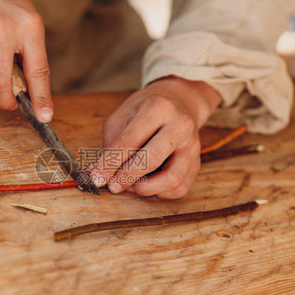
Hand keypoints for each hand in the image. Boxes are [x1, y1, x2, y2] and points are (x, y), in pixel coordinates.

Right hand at [0, 0, 52, 121]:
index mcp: (30, 28)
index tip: (44, 116)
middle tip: (9, 103)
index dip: (41, 98)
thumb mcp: (29, 26)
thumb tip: (32, 97)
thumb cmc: (7, 9)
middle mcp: (4, 30)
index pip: (38, 71)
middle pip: (2, 84)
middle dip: (6, 102)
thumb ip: (32, 59)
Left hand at [88, 77, 220, 198]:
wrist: (179, 102)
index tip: (96, 178)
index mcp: (159, 107)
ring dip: (146, 188)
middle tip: (113, 186)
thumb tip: (97, 174)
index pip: (129, 141)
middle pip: (152, 159)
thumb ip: (111, 145)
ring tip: (132, 185)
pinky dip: (161, 192)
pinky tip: (149, 184)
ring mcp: (193, 145)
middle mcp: (180, 125)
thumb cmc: (146, 110)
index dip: (110, 163)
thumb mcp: (123, 116)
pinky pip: (180, 188)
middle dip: (127, 177)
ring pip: (172, 179)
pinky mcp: (197, 161)